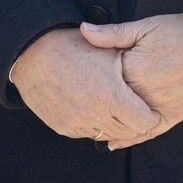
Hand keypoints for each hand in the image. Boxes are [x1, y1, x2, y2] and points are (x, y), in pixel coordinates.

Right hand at [10, 28, 159, 144]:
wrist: (30, 51)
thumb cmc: (70, 47)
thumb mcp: (106, 50)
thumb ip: (132, 67)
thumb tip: (152, 81)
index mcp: (110, 95)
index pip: (145, 123)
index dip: (148, 114)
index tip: (145, 105)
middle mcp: (94, 114)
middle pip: (128, 132)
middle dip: (132, 120)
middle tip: (128, 105)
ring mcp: (77, 123)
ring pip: (107, 135)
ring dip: (111, 123)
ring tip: (107, 104)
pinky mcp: (63, 127)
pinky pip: (86, 133)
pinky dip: (91, 123)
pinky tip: (88, 106)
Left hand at [79, 13, 182, 150]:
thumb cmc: (182, 32)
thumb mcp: (145, 26)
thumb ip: (112, 33)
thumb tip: (84, 30)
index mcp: (133, 69)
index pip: (101, 80)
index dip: (87, 78)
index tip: (72, 79)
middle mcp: (144, 93)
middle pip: (111, 103)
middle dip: (94, 103)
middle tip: (73, 104)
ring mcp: (159, 107)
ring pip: (127, 121)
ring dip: (108, 124)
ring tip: (89, 124)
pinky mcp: (174, 116)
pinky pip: (149, 132)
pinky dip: (132, 138)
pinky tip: (115, 142)